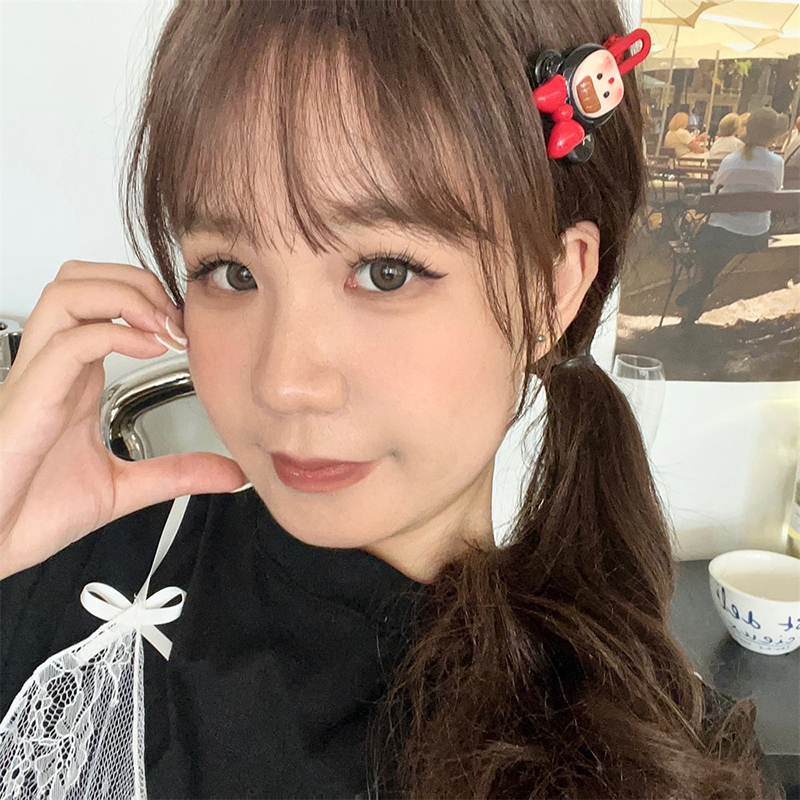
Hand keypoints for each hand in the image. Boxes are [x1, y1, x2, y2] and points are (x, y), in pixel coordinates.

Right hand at [0, 260, 247, 579]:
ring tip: (165, 325)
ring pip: (68, 291)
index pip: (101, 303)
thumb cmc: (31, 511)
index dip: (150, 299)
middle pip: (81, 278)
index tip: (192, 328)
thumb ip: (177, 473)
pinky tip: (151, 349)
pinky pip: (70, 340)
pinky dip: (116, 333)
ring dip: (125, 295)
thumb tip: (232, 473)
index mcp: (74, 378)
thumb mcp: (124, 487)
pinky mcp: (31, 397)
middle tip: (179, 317)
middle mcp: (54, 366)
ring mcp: (39, 376)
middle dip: (137, 281)